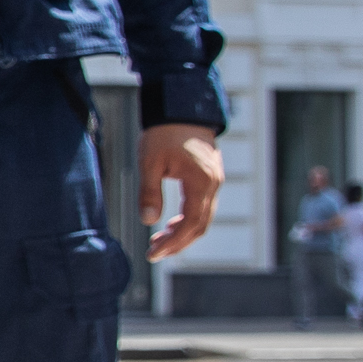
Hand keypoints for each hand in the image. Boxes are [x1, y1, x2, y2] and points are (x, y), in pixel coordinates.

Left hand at [140, 124, 222, 259]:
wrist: (182, 108)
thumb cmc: (164, 132)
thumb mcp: (150, 162)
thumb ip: (149, 192)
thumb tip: (148, 221)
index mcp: (201, 183)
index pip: (190, 224)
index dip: (172, 242)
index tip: (153, 253)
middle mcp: (213, 185)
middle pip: (200, 226)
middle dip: (178, 243)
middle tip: (154, 253)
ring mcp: (214, 181)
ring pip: (203, 218)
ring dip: (183, 233)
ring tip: (158, 241)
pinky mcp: (210, 177)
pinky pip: (203, 206)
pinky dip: (188, 220)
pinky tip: (170, 224)